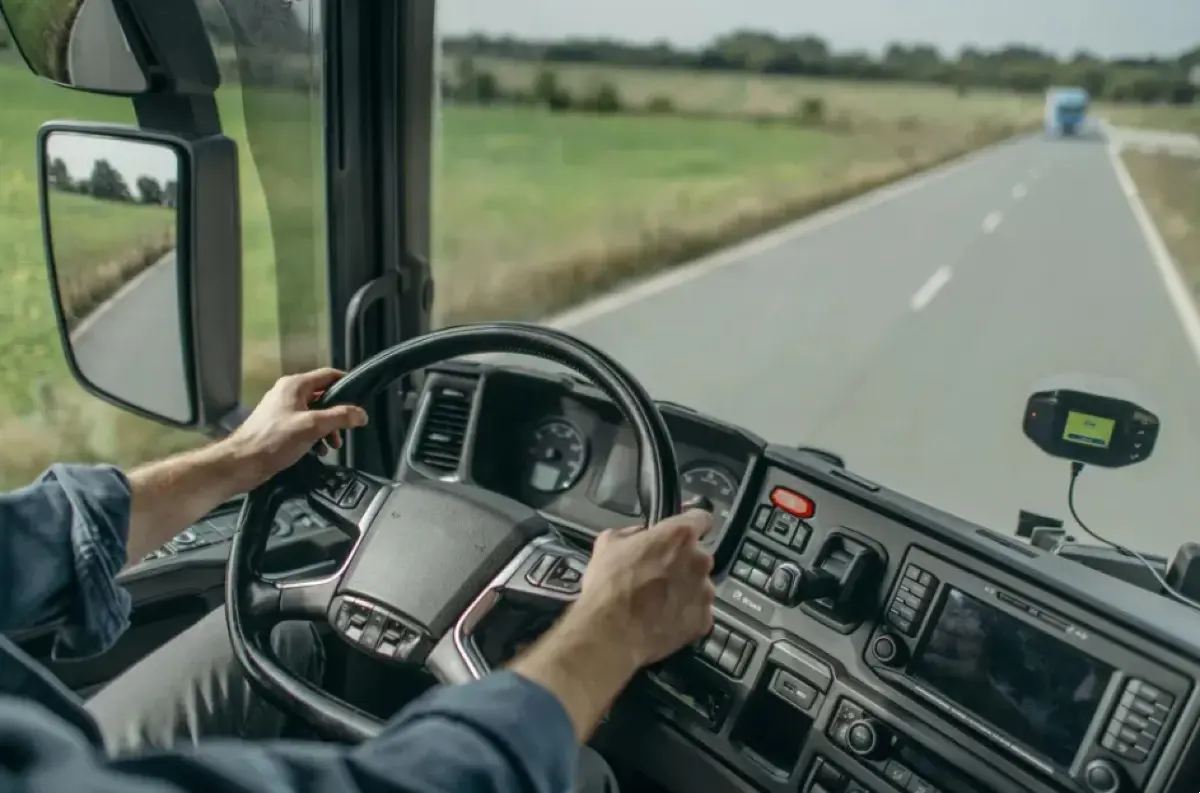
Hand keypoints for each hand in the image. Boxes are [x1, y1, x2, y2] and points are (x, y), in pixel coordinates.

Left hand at [224, 368, 368, 490]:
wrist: (242, 463)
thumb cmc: (275, 440)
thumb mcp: (313, 426)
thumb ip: (340, 417)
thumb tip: (362, 414)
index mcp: (295, 385)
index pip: (328, 375)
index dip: (347, 384)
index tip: (361, 398)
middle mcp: (288, 393)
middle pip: (323, 395)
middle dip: (338, 413)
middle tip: (347, 429)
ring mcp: (282, 409)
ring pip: (315, 412)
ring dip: (327, 427)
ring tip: (333, 445)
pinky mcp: (279, 425)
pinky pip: (304, 424)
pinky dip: (314, 434)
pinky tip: (318, 450)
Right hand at [575, 509, 715, 668]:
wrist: (610, 632)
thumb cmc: (608, 585)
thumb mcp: (608, 543)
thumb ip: (631, 533)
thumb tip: (639, 535)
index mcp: (680, 536)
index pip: (702, 518)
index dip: (691, 524)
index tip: (682, 533)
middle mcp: (699, 561)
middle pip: (699, 556)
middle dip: (682, 563)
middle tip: (658, 575)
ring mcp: (704, 592)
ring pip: (700, 585)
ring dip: (685, 589)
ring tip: (658, 602)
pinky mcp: (704, 620)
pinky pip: (698, 612)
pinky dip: (685, 615)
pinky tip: (664, 619)